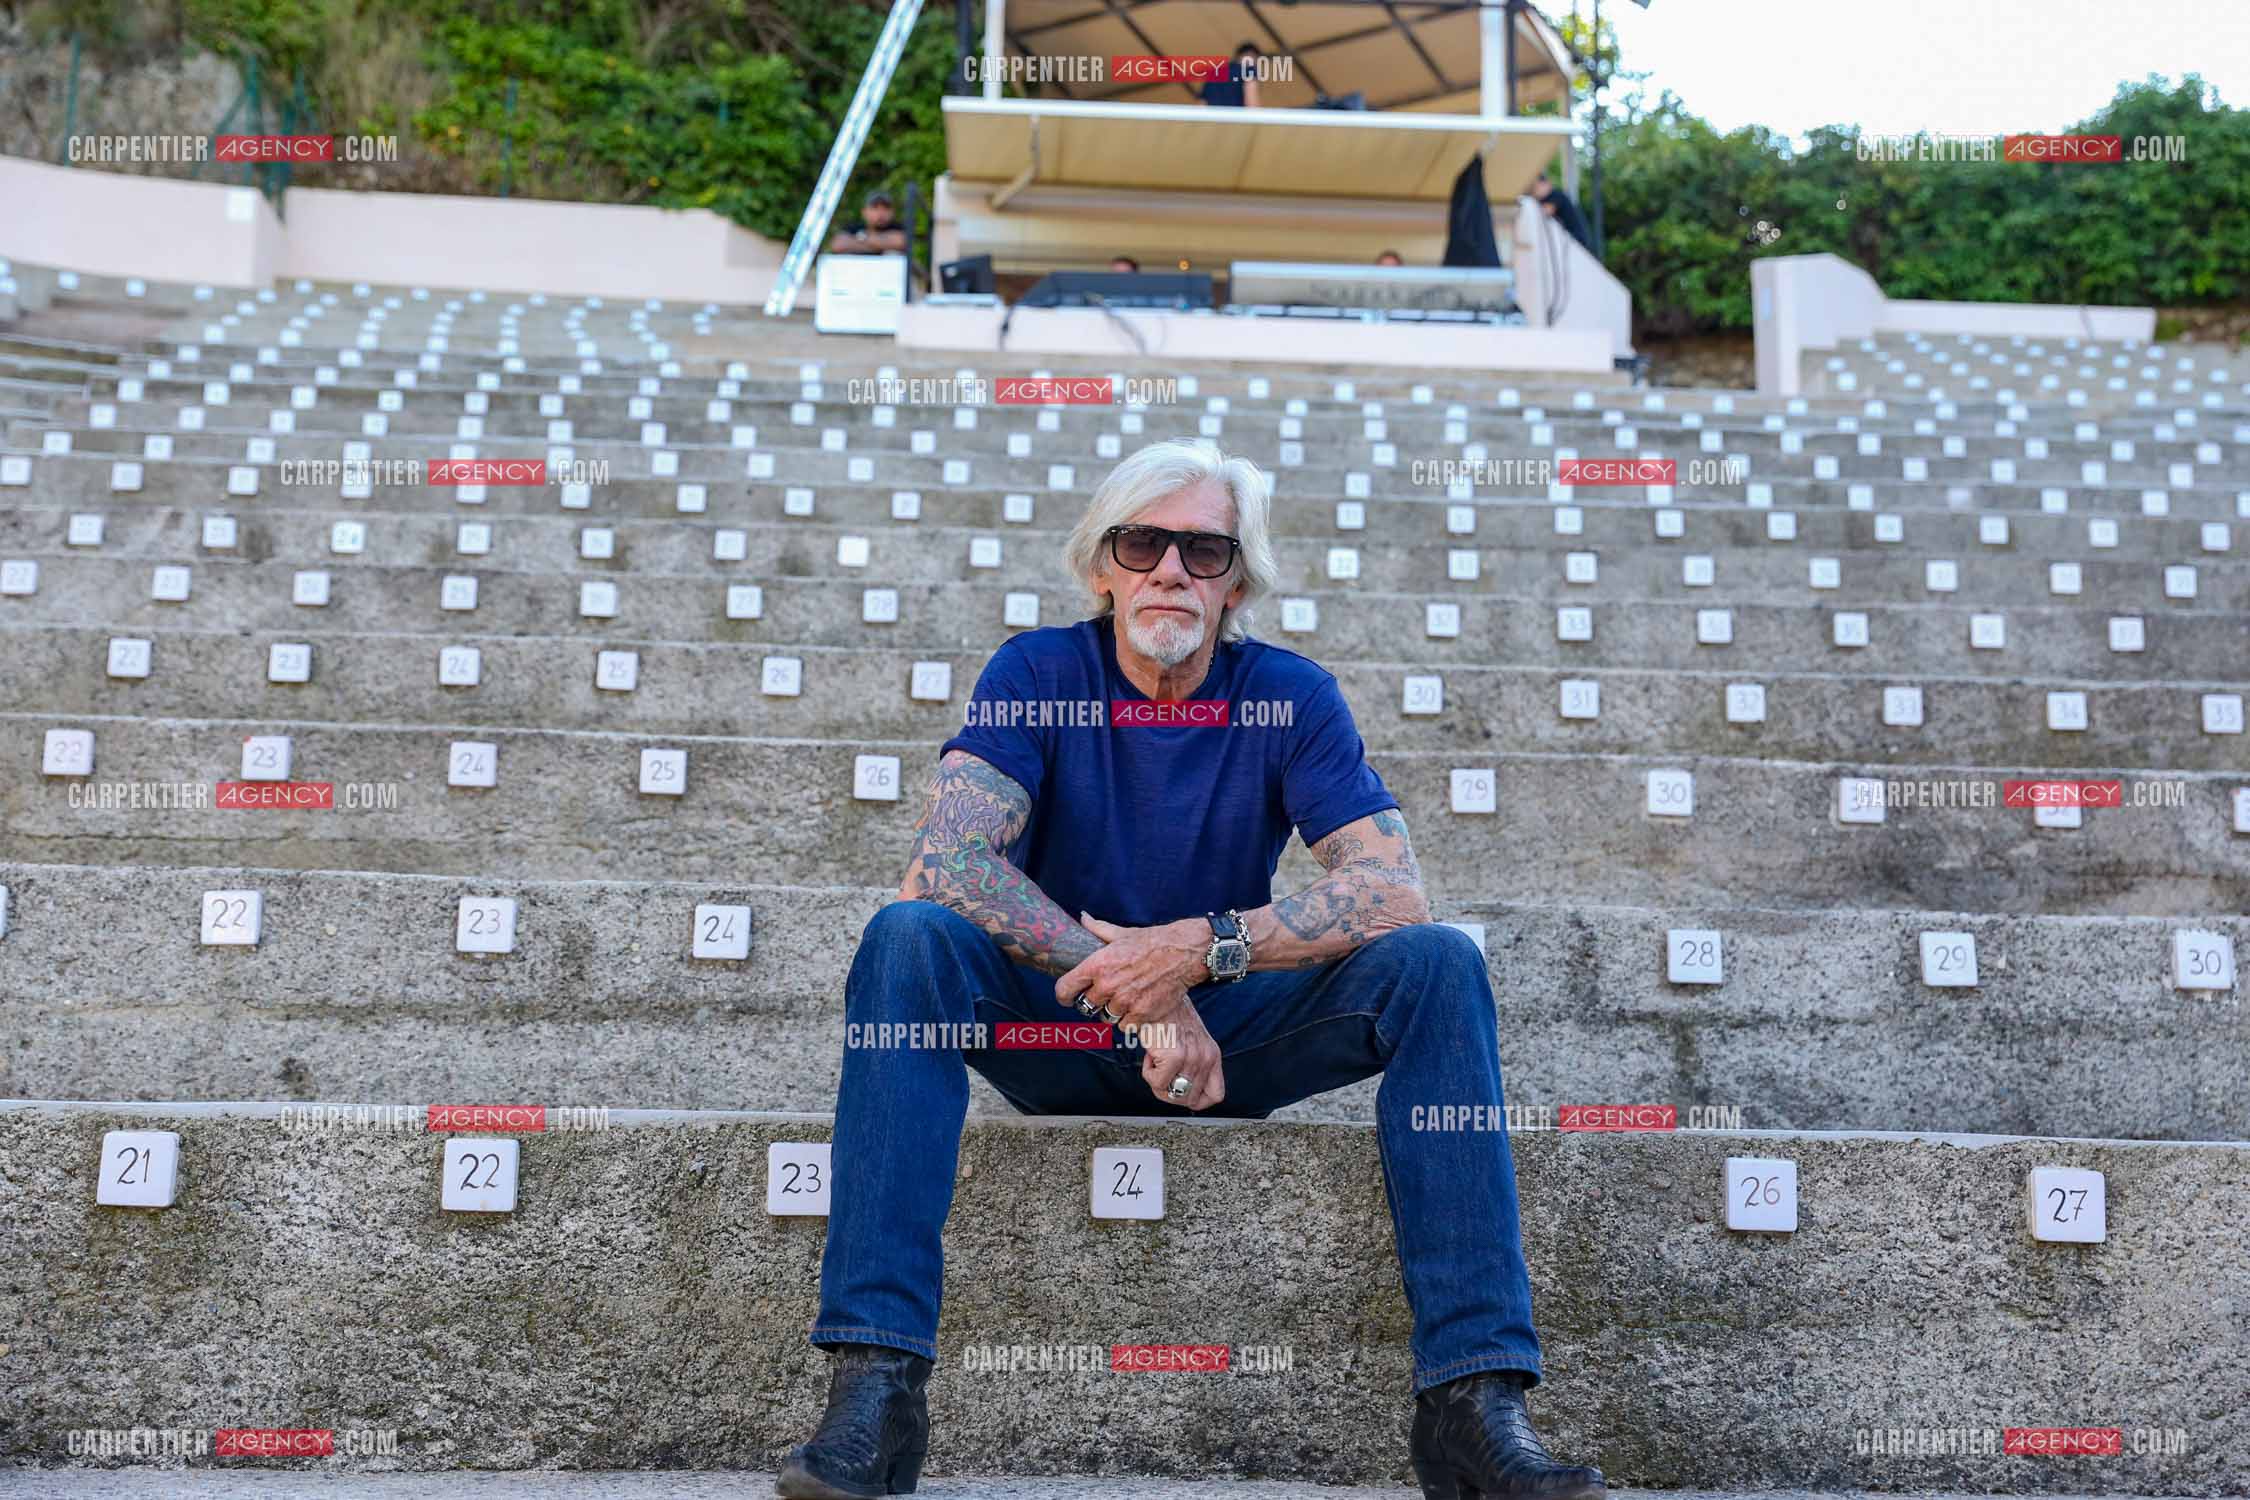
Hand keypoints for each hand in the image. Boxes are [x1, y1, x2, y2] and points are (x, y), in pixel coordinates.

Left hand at [1053, 914, 1206, 1035]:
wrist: (1181, 953)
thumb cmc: (1150, 942)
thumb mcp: (1121, 934)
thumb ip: (1098, 929)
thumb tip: (1082, 918)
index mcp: (1098, 965)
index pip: (1065, 989)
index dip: (1063, 995)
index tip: (1068, 997)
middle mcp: (1108, 985)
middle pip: (1086, 1006)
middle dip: (1092, 1002)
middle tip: (1103, 997)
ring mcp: (1125, 1002)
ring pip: (1106, 1018)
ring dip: (1111, 1012)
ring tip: (1122, 1001)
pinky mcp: (1142, 1013)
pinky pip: (1125, 1026)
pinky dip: (1129, 1020)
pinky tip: (1136, 1009)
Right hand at [1139, 999, 1225, 1111]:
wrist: (1158, 996)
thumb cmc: (1168, 1017)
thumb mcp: (1190, 1042)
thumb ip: (1192, 1065)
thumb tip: (1180, 1092)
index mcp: (1212, 1056)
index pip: (1216, 1096)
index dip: (1197, 1100)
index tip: (1181, 1092)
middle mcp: (1206, 1058)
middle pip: (1189, 1100)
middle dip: (1170, 1093)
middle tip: (1160, 1075)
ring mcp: (1192, 1059)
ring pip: (1172, 1094)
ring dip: (1157, 1083)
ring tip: (1154, 1063)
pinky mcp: (1175, 1057)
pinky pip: (1157, 1083)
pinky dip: (1148, 1073)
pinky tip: (1150, 1055)